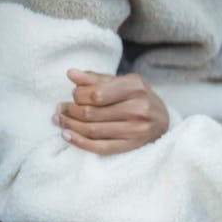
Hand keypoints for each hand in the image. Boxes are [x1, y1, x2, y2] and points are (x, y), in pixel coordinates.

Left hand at [52, 70, 168, 154]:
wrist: (162, 118)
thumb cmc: (137, 96)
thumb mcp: (121, 81)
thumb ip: (95, 78)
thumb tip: (71, 73)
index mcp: (134, 87)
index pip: (96, 94)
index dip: (77, 96)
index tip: (71, 95)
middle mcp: (138, 108)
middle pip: (92, 113)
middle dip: (69, 112)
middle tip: (59, 110)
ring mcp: (137, 129)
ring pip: (93, 131)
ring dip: (70, 126)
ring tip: (59, 121)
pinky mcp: (132, 145)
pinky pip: (101, 147)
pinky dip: (80, 142)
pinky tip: (67, 136)